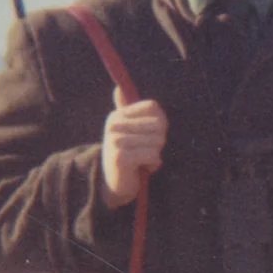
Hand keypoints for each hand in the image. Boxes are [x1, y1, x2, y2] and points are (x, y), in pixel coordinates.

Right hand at [101, 86, 167, 207]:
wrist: (113, 184)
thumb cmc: (127, 154)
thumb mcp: (127, 131)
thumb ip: (127, 110)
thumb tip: (118, 88)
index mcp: (117, 115)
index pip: (154, 107)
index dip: (160, 123)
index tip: (149, 135)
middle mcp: (114, 125)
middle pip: (159, 125)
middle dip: (158, 141)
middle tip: (144, 151)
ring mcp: (115, 140)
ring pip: (158, 141)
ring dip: (155, 155)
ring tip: (141, 160)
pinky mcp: (121, 157)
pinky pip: (153, 155)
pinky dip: (153, 165)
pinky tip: (141, 168)